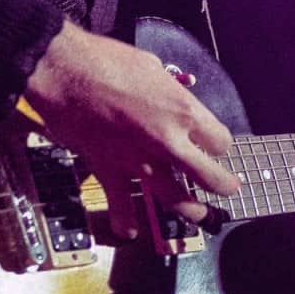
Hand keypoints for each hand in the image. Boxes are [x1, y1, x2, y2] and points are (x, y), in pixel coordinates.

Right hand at [23, 20, 239, 237]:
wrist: (66, 73)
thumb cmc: (108, 61)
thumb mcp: (153, 67)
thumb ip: (170, 92)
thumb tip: (176, 98)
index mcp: (184, 112)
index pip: (220, 140)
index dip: (219, 143)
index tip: (215, 144)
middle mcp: (169, 143)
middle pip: (209, 177)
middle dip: (223, 185)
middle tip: (228, 188)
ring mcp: (141, 163)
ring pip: (177, 201)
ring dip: (191, 211)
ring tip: (198, 214)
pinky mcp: (112, 173)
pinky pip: (123, 207)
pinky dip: (126, 223)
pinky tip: (131, 231)